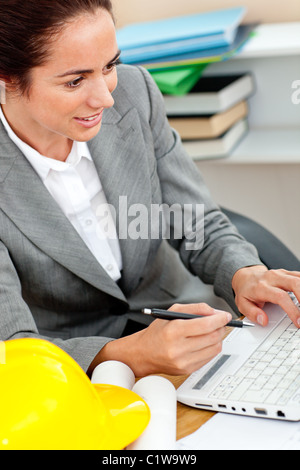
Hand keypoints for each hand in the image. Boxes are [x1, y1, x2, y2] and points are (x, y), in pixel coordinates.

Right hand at [89, 303, 231, 377]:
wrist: (143, 353)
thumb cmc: (158, 332)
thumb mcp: (172, 312)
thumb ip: (195, 308)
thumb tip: (214, 312)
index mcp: (174, 330)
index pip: (205, 325)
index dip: (219, 319)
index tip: (225, 315)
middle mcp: (178, 348)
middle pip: (213, 337)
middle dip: (221, 327)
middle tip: (220, 322)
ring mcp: (183, 361)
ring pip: (214, 348)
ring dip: (218, 338)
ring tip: (212, 331)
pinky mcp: (187, 370)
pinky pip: (209, 358)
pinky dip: (211, 348)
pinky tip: (204, 342)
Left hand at [232, 265, 299, 327]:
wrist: (245, 276)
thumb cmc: (246, 291)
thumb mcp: (242, 304)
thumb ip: (252, 313)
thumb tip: (263, 320)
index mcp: (261, 287)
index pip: (280, 297)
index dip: (291, 310)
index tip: (298, 321)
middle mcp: (272, 278)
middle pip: (294, 283)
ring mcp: (281, 274)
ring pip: (298, 278)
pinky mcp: (287, 273)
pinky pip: (299, 276)